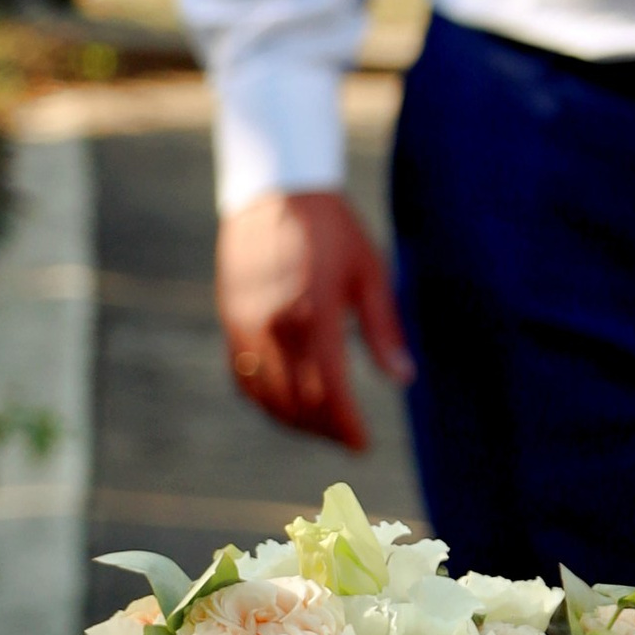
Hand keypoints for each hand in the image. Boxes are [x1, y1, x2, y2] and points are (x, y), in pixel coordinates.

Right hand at [215, 189, 412, 451]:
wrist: (277, 189)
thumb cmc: (333, 229)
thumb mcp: (370, 273)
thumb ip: (384, 330)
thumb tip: (404, 379)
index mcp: (313, 313)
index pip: (328, 391)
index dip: (346, 426)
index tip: (363, 445)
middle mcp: (273, 326)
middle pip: (297, 402)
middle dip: (324, 429)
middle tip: (348, 437)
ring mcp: (245, 326)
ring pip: (265, 397)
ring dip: (294, 422)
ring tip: (324, 426)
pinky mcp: (230, 321)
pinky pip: (243, 378)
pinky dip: (265, 401)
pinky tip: (289, 404)